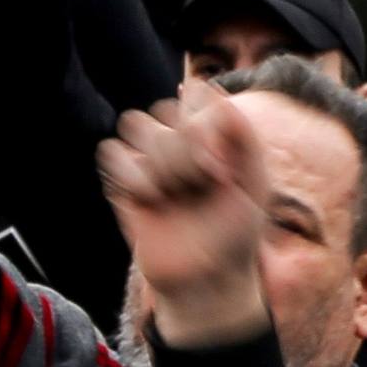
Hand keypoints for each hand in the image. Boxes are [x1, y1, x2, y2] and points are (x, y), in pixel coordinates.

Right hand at [99, 88, 272, 348]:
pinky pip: (111, 151)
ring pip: (136, 123)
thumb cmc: (237, 231)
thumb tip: (215, 91)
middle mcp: (180, 140)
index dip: (207, 121)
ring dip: (161, 159)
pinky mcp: (123, 181)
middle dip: (188, 148)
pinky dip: (133, 174)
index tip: (224, 162)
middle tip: (206, 185)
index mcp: (214, 135)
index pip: (198, 94)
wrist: (207, 275)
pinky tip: (153, 199)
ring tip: (178, 192)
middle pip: (165, 109)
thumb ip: (243, 136)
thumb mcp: (255, 184)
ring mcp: (149, 159)